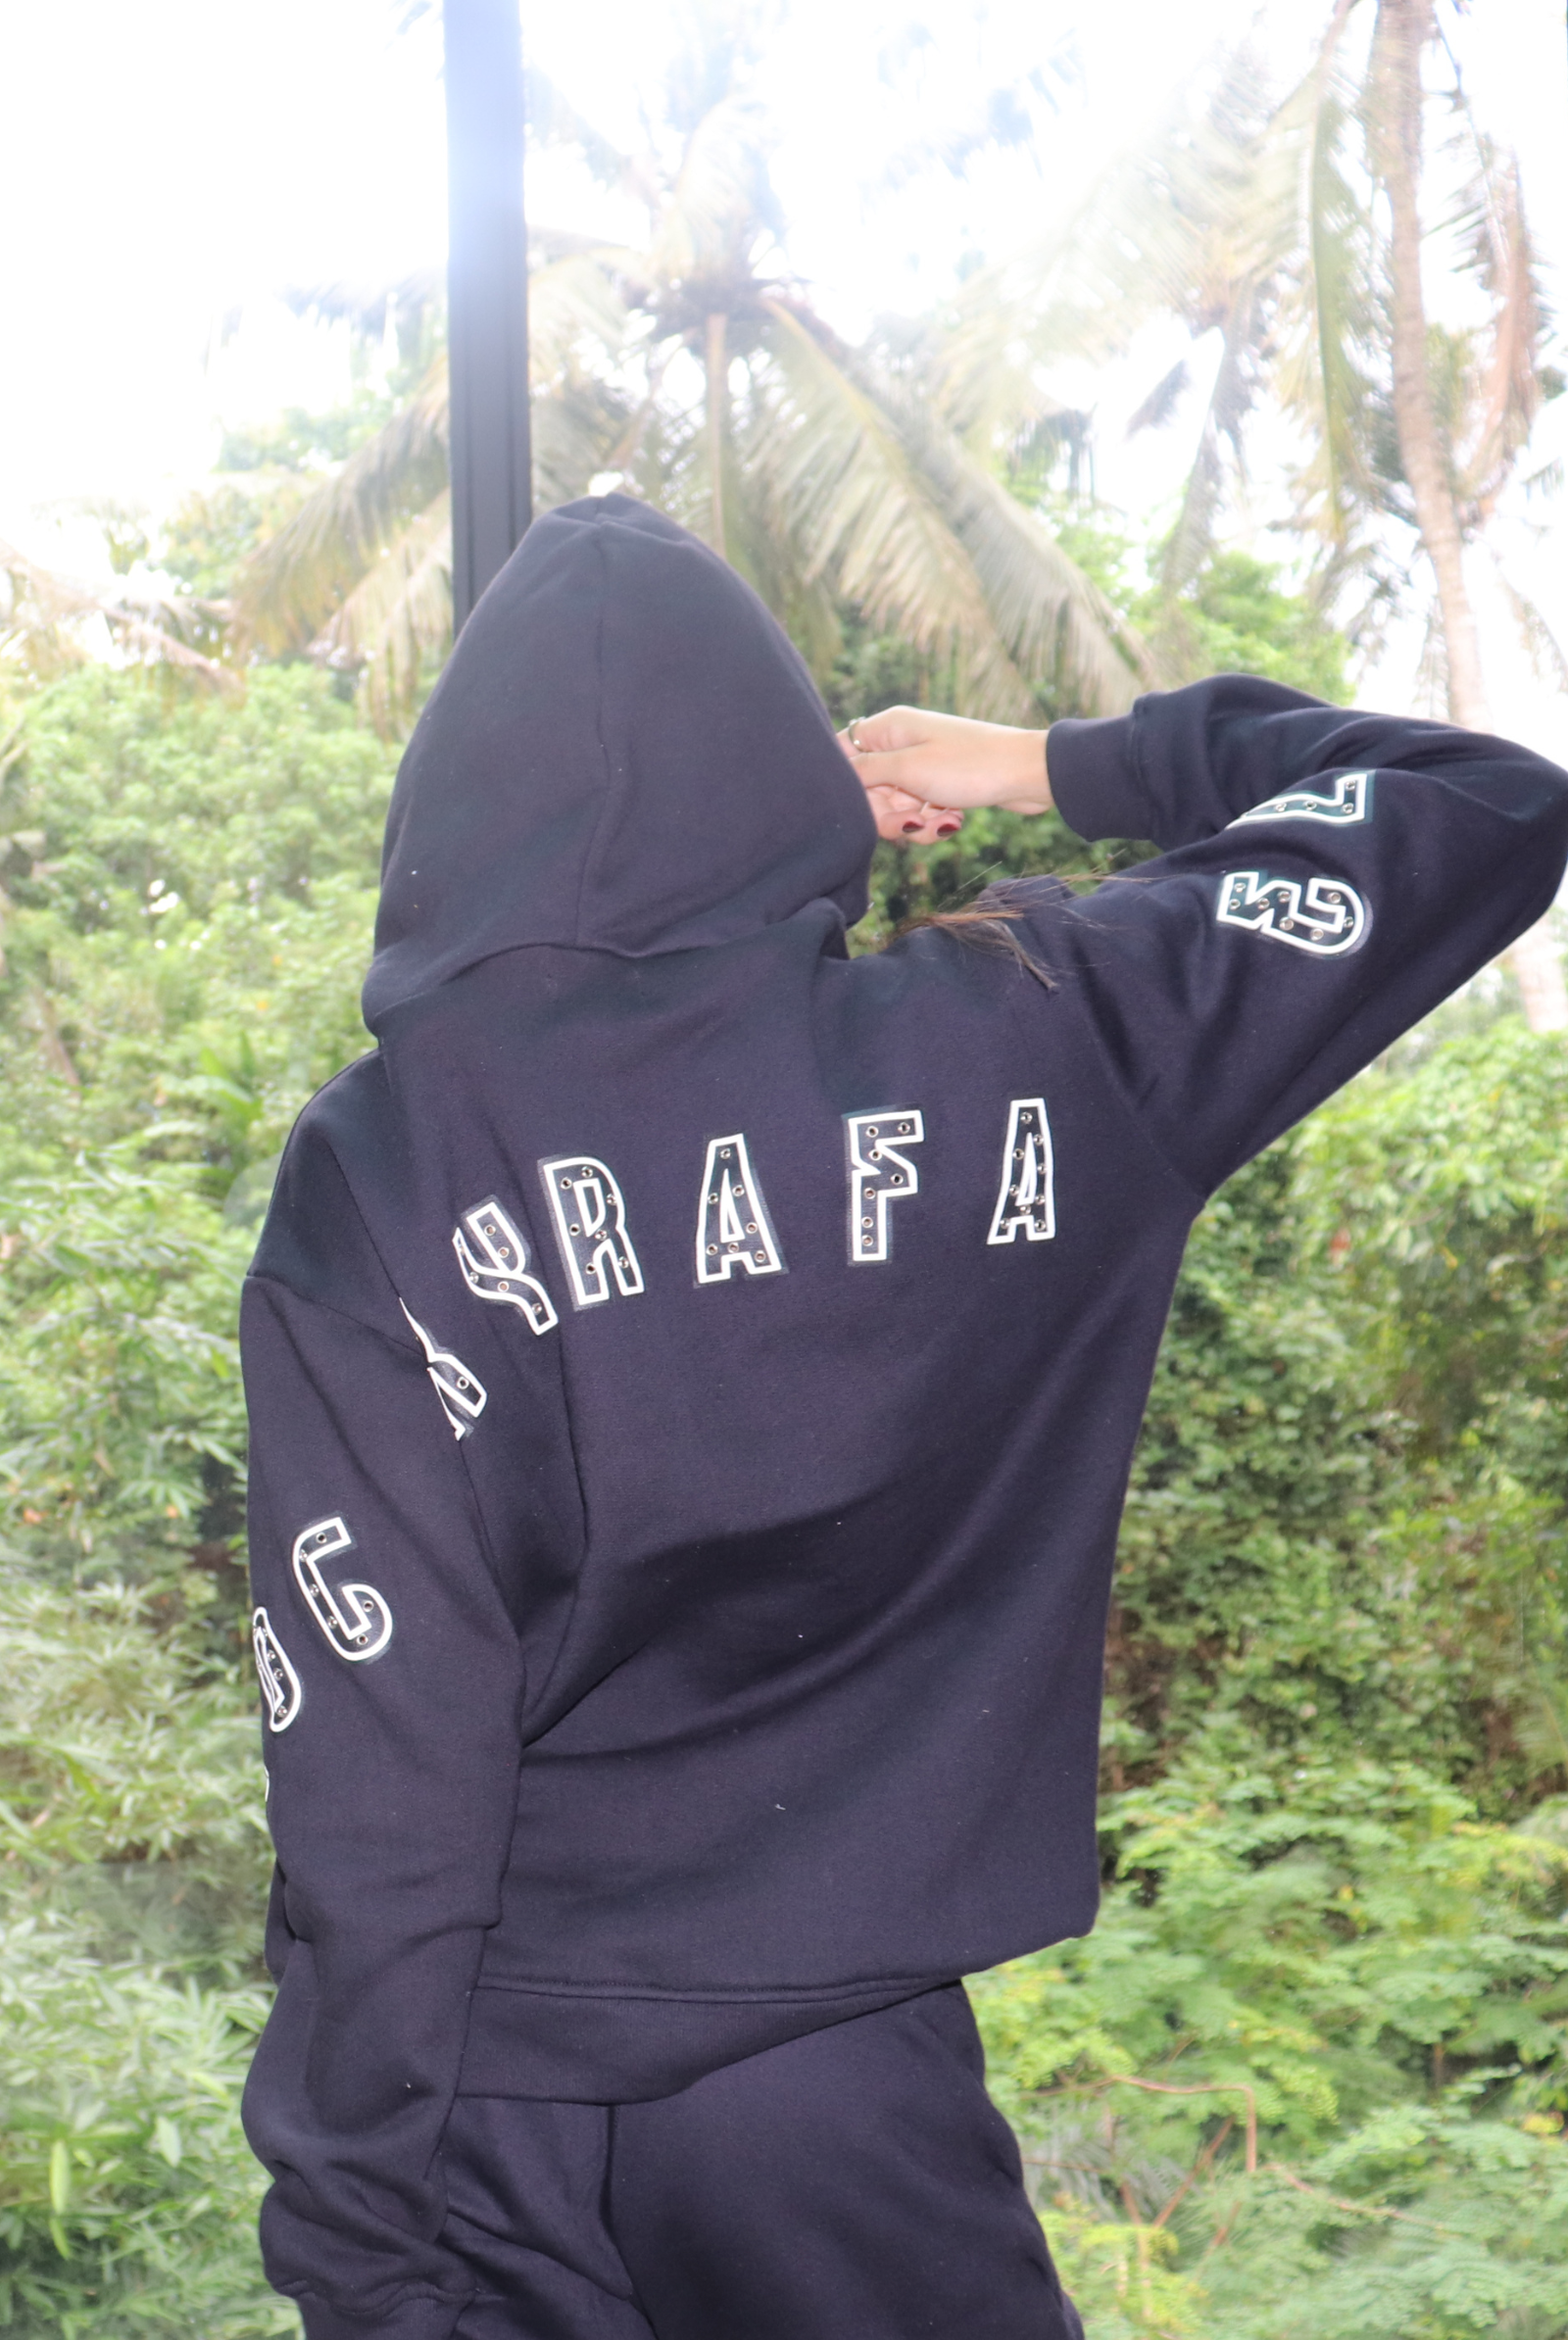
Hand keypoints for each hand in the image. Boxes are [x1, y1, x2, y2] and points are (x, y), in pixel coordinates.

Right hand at [839, 707, 1051, 842]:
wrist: (1029, 775)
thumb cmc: (970, 765)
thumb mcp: (908, 770)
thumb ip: (864, 772)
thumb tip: (831, 771)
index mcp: (887, 728)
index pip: (843, 757)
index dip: (848, 787)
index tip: (868, 804)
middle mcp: (900, 743)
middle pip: (867, 790)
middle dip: (888, 815)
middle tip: (912, 821)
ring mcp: (920, 766)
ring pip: (894, 807)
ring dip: (914, 824)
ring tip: (943, 821)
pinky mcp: (938, 786)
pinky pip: (918, 812)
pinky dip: (931, 822)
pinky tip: (953, 820)